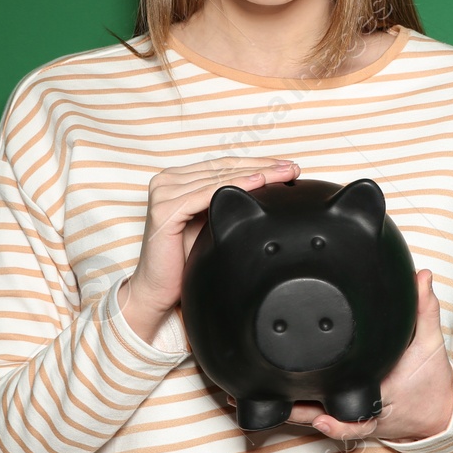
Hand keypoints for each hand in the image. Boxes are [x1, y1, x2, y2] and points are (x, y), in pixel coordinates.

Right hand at [118, 157, 298, 342]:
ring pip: (220, 178)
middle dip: (262, 166)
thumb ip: (228, 203)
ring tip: (284, 173)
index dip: (257, 163)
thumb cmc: (186, 261)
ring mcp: (163, 192)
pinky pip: (207, 194)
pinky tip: (259, 183)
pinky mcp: (165, 209)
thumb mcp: (212, 223)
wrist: (159, 290)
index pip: (223, 165)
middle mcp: (167, 180)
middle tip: (293, 167)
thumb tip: (268, 190)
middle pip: (224, 168)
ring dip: (256, 173)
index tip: (287, 166)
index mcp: (177, 179)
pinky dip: (235, 186)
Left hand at [260, 269, 452, 442]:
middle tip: (258, 397)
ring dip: (277, 409)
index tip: (316, 411)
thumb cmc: (431, 381)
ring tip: (240, 398)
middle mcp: (357, 408)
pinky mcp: (339, 413)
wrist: (436, 414)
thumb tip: (422, 276)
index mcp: (378, 393)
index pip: (351, 405)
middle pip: (318, 414)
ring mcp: (346, 414)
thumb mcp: (431, 345)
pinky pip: (309, 412)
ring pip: (307, 416)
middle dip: (288, 408)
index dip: (333, 415)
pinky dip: (285, 408)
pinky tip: (260, 397)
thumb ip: (424, 310)